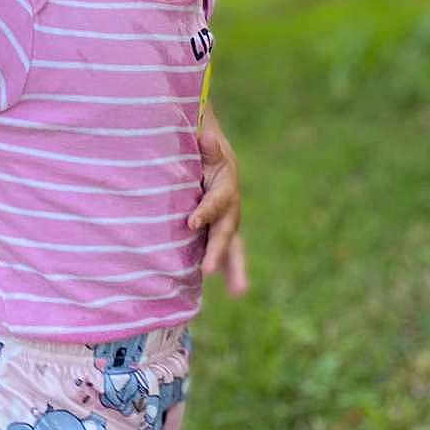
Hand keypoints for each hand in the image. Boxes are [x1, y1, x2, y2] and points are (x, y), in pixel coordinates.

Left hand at [189, 108, 248, 295]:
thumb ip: (207, 144)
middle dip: (218, 251)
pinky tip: (232, 291)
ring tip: (239, 292)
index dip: (206, 212)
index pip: (217, 201)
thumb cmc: (203, 150)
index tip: (191, 223)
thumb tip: (206, 137)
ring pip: (233, 248)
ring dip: (236, 270)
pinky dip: (226, 270)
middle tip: (207, 269)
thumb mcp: (204, 143)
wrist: (210, 157)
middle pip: (227, 231)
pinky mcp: (220, 233)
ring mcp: (227, 223)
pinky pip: (225, 254)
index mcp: (226, 185)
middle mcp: (230, 208)